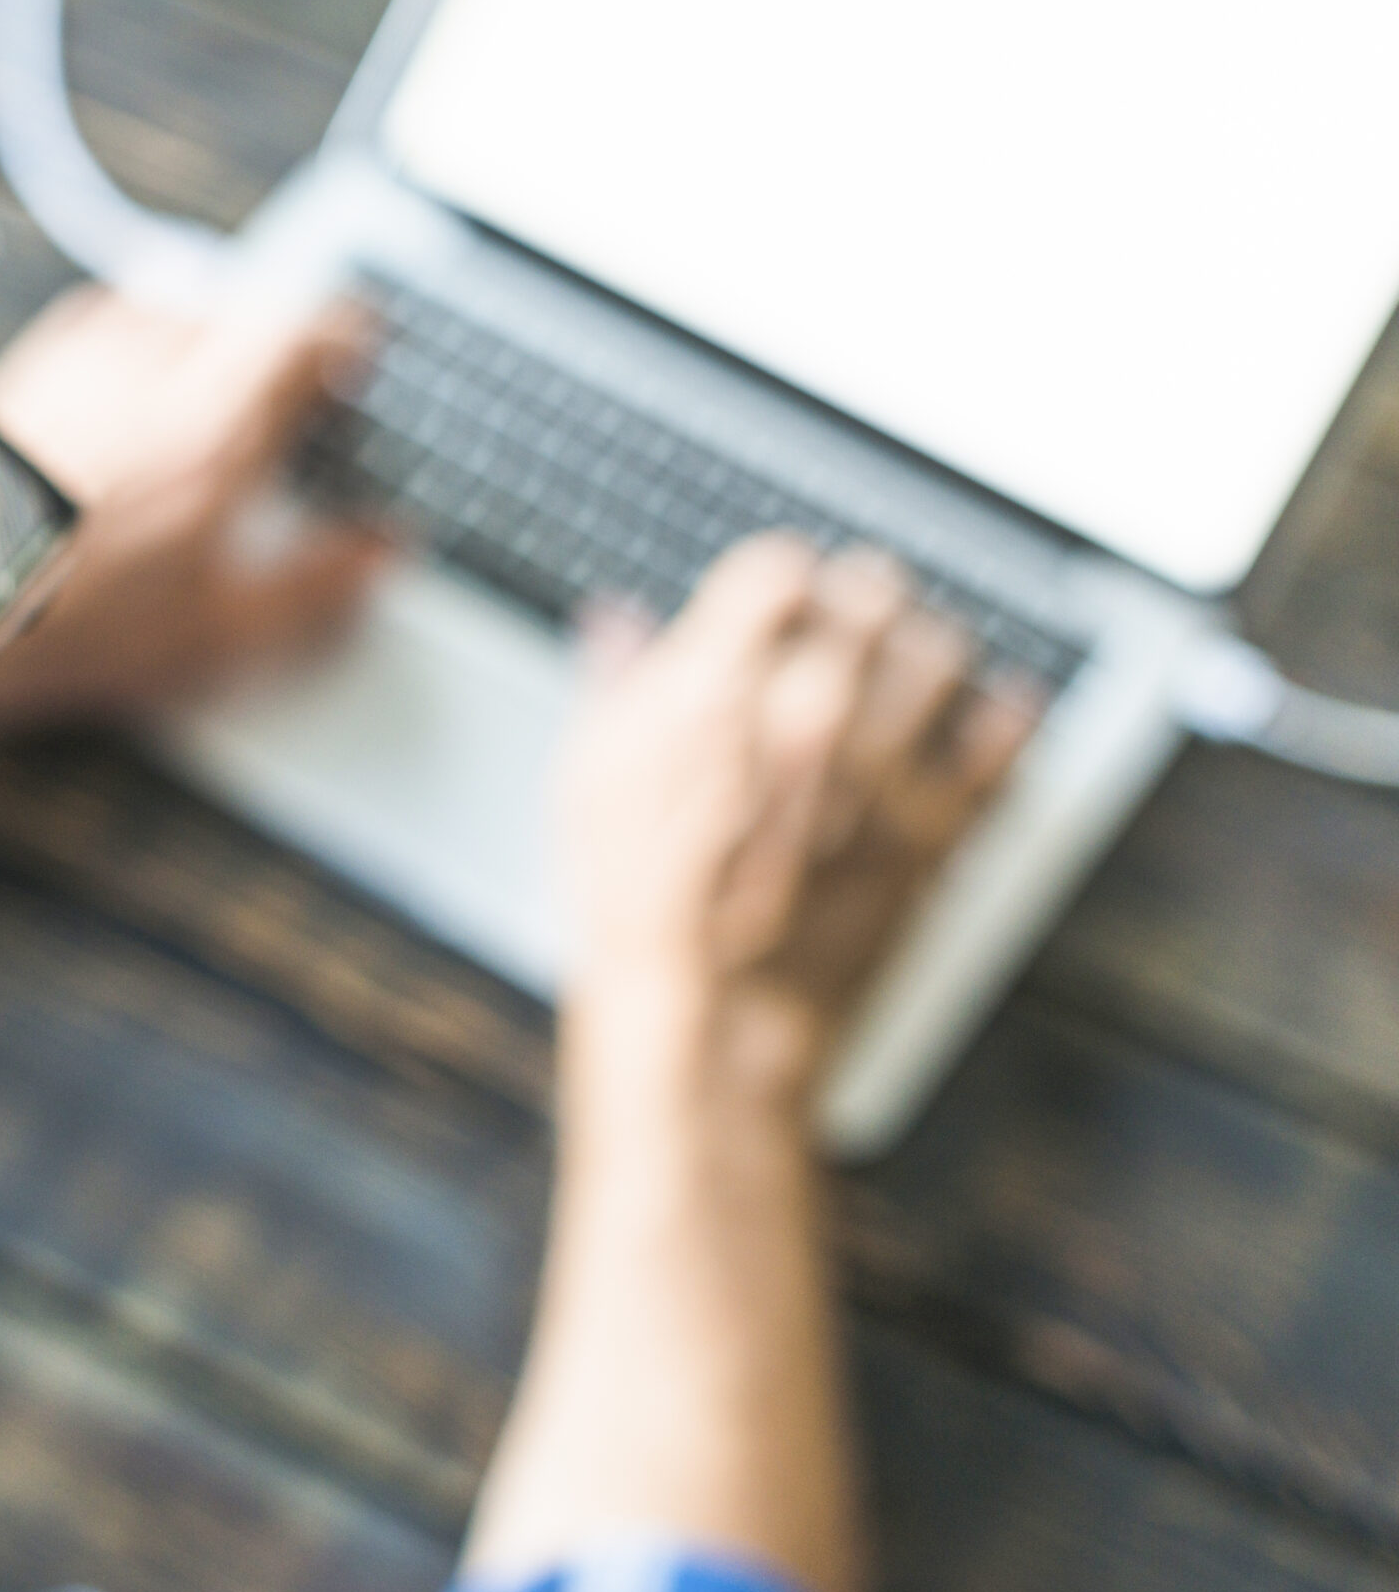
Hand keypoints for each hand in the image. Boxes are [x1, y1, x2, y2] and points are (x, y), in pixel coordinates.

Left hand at [0, 288, 390, 731]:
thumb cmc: (72, 619)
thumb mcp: (216, 631)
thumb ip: (312, 585)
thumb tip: (385, 551)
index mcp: (218, 429)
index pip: (306, 337)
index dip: (346, 334)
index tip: (364, 346)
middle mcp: (154, 371)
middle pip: (241, 309)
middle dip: (277, 336)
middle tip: (294, 375)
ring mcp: (85, 359)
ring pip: (171, 306)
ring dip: (205, 330)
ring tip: (215, 376)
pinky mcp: (29, 365)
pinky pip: (101, 319)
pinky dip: (133, 335)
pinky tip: (129, 375)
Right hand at [559, 536, 1038, 1114]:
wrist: (712, 1022)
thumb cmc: (641, 913)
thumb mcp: (590, 783)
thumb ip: (617, 686)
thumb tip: (620, 627)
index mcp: (719, 686)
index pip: (778, 570)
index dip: (779, 581)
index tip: (780, 597)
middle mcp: (810, 710)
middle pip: (870, 597)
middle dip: (860, 602)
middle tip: (858, 610)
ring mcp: (881, 769)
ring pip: (941, 655)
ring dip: (927, 650)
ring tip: (918, 659)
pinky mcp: (934, 828)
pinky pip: (1002, 742)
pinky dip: (1002, 719)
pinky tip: (996, 711)